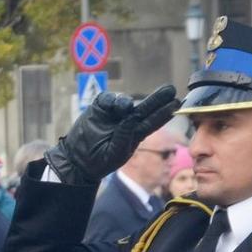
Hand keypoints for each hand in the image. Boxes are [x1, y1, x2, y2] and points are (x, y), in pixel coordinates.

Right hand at [44, 85, 179, 185]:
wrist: (76, 159)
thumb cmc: (98, 161)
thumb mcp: (115, 153)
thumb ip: (125, 136)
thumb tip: (132, 116)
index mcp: (134, 135)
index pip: (152, 121)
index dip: (164, 113)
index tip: (176, 104)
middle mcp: (126, 122)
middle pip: (144, 108)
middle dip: (157, 99)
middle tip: (169, 90)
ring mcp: (113, 114)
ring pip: (125, 102)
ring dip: (127, 102)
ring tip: (124, 106)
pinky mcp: (99, 108)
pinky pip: (107, 99)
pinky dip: (111, 100)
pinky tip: (112, 105)